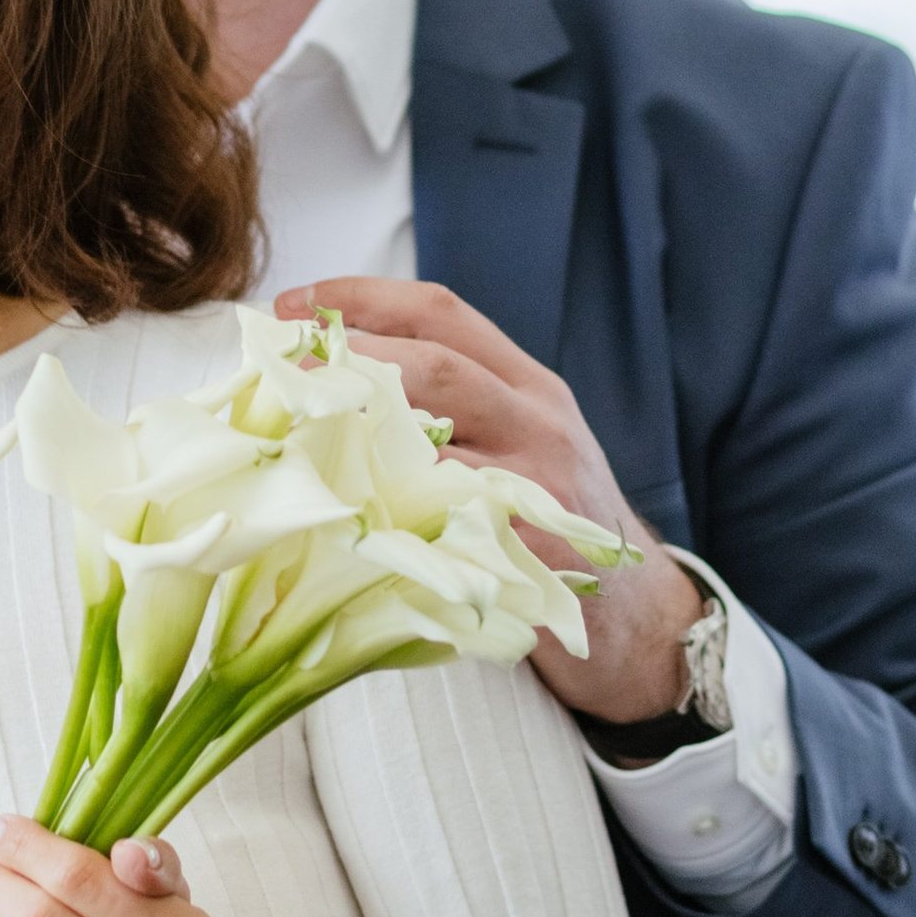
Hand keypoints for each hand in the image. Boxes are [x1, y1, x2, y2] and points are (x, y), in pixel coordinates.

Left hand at [281, 277, 702, 722]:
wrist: (639, 618)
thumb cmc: (553, 522)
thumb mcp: (523, 443)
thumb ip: (454, 407)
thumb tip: (327, 376)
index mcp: (530, 385)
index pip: (438, 312)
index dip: (358, 298)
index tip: (291, 306)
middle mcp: (539, 421)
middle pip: (431, 365)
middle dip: (344, 361)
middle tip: (276, 374)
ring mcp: (539, 486)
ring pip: (432, 443)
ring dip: (352, 441)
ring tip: (289, 442)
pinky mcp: (532, 553)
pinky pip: (444, 526)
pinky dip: (385, 520)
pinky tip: (338, 522)